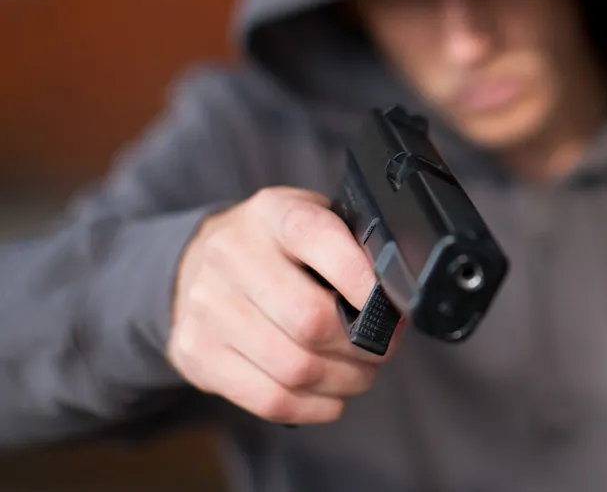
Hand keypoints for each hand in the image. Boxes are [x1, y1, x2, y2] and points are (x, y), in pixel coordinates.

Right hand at [167, 187, 399, 424]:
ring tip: (362, 373)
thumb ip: (350, 244)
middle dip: (364, 344)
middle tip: (385, 348)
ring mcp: (207, 307)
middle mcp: (231, 255)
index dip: (362, 280)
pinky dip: (314, 406)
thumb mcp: (311, 220)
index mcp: (271, 213)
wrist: (195, 264)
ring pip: (295, 367)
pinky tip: (330, 396)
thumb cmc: (275, 247)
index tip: (392, 307)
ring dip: (345, 380)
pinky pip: (269, 399)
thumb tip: (396, 292)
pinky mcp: (197, 354)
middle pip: (311, 320)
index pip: (317, 238)